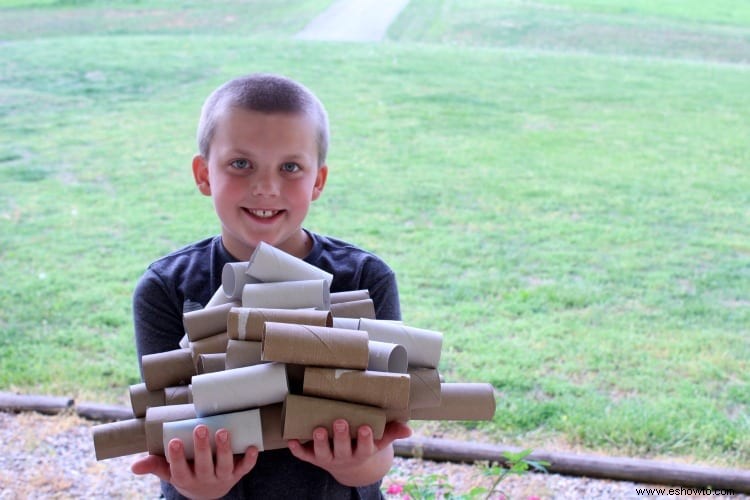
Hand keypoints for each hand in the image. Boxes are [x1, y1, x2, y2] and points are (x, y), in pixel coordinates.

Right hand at [131, 425, 257, 498]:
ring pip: (224, 466)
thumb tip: (134, 465)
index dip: (176, 457)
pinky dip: (249, 459)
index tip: (174, 440)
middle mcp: (204, 480)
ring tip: (223, 432)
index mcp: (185, 479)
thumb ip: (153, 466)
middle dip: (202, 448)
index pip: (178, 470)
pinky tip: (253, 447)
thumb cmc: (186, 473)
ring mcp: (222, 478)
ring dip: (224, 450)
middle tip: (200, 428)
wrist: (208, 492)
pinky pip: (244, 468)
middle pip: (203, 466)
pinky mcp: (237, 474)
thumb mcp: (168, 472)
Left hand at [287, 419, 411, 486]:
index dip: (365, 439)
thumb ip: (392, 432)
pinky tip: (291, 439)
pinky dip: (297, 450)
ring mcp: (328, 458)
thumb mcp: (380, 440)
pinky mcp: (314, 457)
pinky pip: (304, 456)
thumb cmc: (364, 444)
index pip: (365, 447)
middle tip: (340, 421)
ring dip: (319, 442)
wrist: (349, 465)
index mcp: (362, 452)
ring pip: (323, 454)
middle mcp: (345, 457)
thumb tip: (408, 428)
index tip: (366, 427)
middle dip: (341, 436)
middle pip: (343, 449)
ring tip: (318, 429)